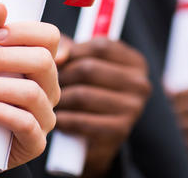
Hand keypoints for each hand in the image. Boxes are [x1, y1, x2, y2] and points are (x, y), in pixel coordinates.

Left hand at [0, 4, 59, 176]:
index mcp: (36, 62)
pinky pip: (26, 124)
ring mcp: (43, 116)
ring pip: (32, 93)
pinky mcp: (34, 143)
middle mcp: (47, 87)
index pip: (50, 37)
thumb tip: (0, 7)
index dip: (25, 31)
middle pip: (44, 61)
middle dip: (4, 58)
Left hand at [55, 38, 151, 177]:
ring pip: (82, 95)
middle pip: (88, 69)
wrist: (94, 141)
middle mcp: (141, 84)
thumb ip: (70, 49)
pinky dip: (63, 120)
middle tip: (46, 85)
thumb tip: (59, 55)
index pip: (100, 47)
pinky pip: (80, 121)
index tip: (56, 62)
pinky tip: (58, 119)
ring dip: (59, 100)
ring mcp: (133, 109)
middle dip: (62, 77)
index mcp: (136, 63)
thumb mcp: (83, 64)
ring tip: (49, 102)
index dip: (72, 52)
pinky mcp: (120, 132)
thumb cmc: (87, 93)